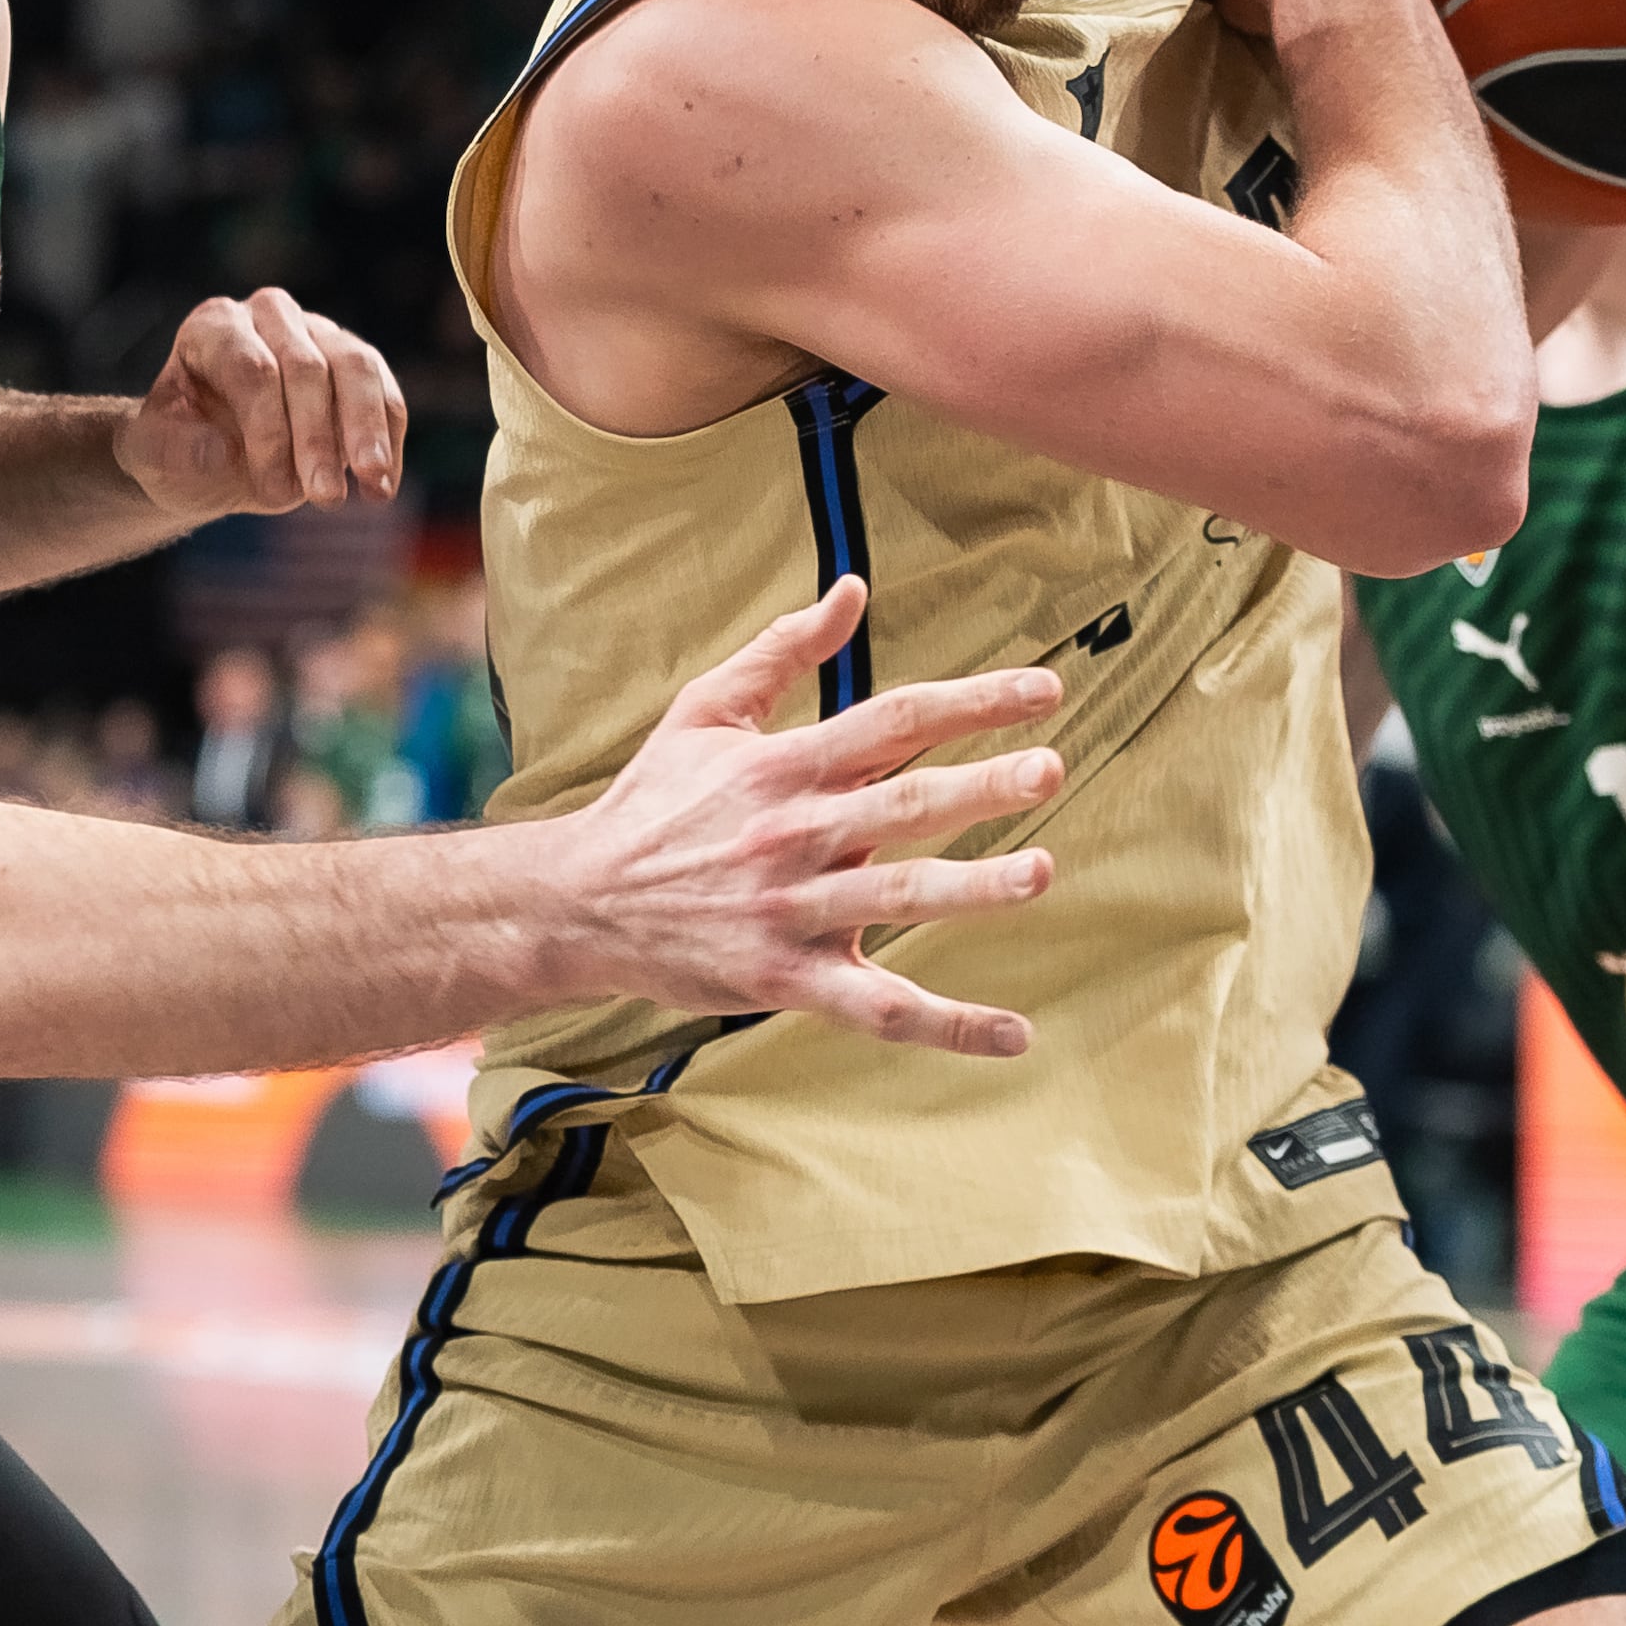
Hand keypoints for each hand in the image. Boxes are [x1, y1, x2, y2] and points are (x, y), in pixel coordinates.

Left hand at [118, 287, 407, 523]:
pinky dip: (389, 440)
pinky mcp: (355, 365)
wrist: (208, 454)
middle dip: (317, 439)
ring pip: (357, 368)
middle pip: (308, 367)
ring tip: (372, 487)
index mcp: (213, 327)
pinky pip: (385, 393)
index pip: (253, 369)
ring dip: (367, 432)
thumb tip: (219, 451)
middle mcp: (269, 317)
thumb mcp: (150, 455)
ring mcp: (318, 333)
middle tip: (324, 499)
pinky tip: (382, 486)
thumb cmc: (176, 449)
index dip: (269, 431)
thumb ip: (169, 450)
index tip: (273, 493)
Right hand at [548, 578, 1064, 1053]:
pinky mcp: (786, 979)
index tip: (1046, 691)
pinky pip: (879, 1008)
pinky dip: (948, 1026)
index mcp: (785, 766)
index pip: (893, 720)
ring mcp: (792, 910)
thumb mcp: (705, 710)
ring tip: (1041, 873)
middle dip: (982, 786)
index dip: (972, 702)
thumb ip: (783, 649)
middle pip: (904, 803)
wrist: (577, 902)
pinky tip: (1013, 1035)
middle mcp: (795, 834)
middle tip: (1048, 770)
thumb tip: (855, 590)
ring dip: (975, 888)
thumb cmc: (652, 802)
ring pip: (898, 897)